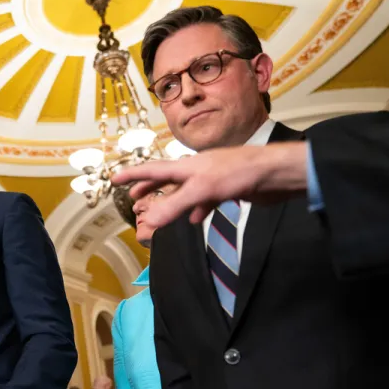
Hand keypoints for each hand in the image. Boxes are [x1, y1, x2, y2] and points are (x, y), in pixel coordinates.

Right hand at [111, 142, 307, 228]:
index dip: (132, 174)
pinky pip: (203, 201)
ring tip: (159, 209)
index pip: (152, 169)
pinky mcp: (225, 190)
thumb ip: (174, 206)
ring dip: (169, 201)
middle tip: (132, 196)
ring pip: (184, 191)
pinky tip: (193, 219)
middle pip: (166, 178)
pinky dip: (195, 210)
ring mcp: (210, 180)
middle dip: (148, 187)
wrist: (274, 174)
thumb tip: (149, 222)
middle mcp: (196, 171)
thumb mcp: (201, 190)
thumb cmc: (238, 174)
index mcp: (186, 166)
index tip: (114, 179)